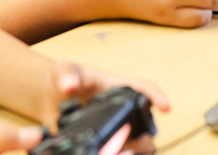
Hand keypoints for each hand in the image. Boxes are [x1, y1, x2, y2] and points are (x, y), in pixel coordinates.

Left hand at [30, 61, 168, 146]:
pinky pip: (121, 150)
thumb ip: (66, 74)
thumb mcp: (62, 70)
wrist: (51, 96)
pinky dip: (121, 153)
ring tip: (121, 153)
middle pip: (146, 122)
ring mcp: (113, 126)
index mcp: (115, 86)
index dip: (156, 96)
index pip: (143, 87)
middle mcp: (119, 108)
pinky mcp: (104, 141)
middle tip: (137, 143)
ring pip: (137, 141)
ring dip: (136, 149)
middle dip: (146, 135)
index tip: (166, 107)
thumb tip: (70, 85)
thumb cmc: (62, 78)